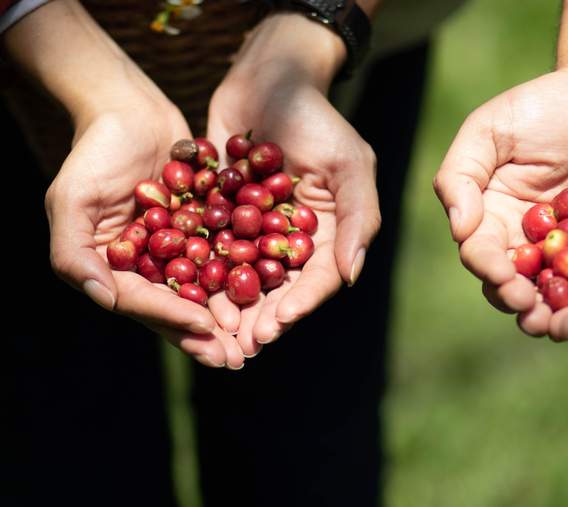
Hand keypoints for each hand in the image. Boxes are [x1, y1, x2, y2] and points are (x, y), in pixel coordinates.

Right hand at [46, 94, 245, 368]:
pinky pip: (225, 254)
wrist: (130, 109)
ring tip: (257, 337)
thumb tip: (105, 300)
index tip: (206, 329)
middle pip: (177, 306)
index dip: (172, 319)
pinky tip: (271, 287)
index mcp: (113, 269)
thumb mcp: (71, 200)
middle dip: (207, 334)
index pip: (143, 303)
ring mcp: (177, 248)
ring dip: (230, 313)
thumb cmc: (93, 152)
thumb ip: (75, 253)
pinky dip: (245, 271)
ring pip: (206, 288)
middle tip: (237, 359)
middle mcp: (147, 266)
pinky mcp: (203, 228)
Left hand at [205, 13, 379, 354]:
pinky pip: (213, 248)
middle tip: (242, 345)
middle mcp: (294, 237)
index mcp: (329, 232)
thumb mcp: (350, 164)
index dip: (300, 304)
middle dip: (262, 316)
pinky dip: (201, 272)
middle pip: (280, 287)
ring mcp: (257, 228)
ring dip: (231, 306)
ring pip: (244, 276)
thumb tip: (351, 277)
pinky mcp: (223, 214)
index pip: (319, 278)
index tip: (278, 325)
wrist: (268, 77)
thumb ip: (359, 219)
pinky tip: (185, 293)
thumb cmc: (317, 118)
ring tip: (214, 332)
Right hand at [433, 69, 567, 333]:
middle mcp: (525, 240)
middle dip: (518, 299)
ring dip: (555, 309)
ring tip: (559, 323)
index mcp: (490, 215)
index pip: (480, 250)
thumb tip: (459, 229)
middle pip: (513, 281)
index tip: (502, 277)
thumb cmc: (544, 104)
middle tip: (531, 311)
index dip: (488, 267)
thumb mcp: (490, 128)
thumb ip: (462, 174)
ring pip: (555, 290)